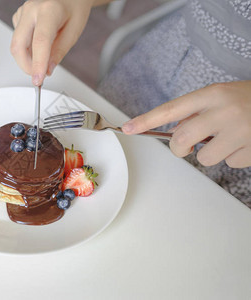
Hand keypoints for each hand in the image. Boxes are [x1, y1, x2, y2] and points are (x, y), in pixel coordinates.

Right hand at [10, 0, 102, 85]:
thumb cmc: (74, 8)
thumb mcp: (74, 31)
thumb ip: (59, 51)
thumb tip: (47, 69)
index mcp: (50, 10)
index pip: (40, 41)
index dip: (37, 64)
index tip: (38, 79)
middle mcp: (31, 9)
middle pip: (18, 45)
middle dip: (26, 66)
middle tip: (39, 75)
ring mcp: (22, 12)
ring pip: (16, 45)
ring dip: (27, 58)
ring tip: (44, 55)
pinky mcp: (17, 17)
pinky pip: (17, 40)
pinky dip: (26, 49)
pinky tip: (38, 43)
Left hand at [122, 81, 250, 167]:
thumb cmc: (249, 99)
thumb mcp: (221, 95)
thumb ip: (198, 111)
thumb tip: (177, 133)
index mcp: (212, 93)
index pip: (171, 109)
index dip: (146, 120)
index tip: (127, 128)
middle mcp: (223, 111)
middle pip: (182, 140)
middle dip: (179, 148)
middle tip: (186, 146)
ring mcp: (239, 131)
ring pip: (205, 158)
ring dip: (212, 152)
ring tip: (231, 137)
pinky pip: (230, 163)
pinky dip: (235, 157)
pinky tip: (247, 142)